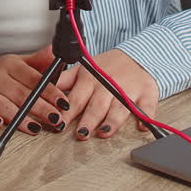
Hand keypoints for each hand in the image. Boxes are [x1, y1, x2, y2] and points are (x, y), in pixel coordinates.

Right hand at [0, 45, 69, 135]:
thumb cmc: (1, 78)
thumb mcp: (19, 65)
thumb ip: (38, 61)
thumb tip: (55, 51)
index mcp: (9, 64)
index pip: (33, 78)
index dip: (50, 91)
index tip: (63, 103)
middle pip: (21, 94)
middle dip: (41, 108)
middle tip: (56, 119)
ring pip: (4, 106)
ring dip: (21, 119)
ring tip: (36, 128)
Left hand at [32, 49, 158, 140]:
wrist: (136, 56)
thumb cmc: (107, 68)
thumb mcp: (82, 69)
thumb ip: (64, 80)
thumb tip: (43, 88)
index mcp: (90, 80)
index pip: (76, 99)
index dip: (67, 112)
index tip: (59, 124)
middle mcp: (108, 86)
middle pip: (97, 106)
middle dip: (88, 120)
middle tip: (81, 134)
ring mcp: (128, 91)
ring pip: (120, 108)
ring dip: (112, 121)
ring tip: (104, 131)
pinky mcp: (146, 94)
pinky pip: (147, 107)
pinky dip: (146, 117)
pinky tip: (142, 126)